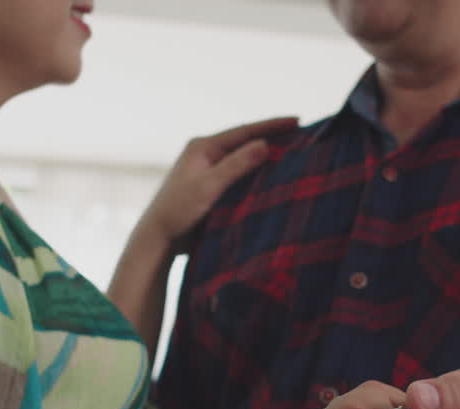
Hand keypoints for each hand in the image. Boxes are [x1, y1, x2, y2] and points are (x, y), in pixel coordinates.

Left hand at [136, 116, 298, 253]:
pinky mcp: (209, 186)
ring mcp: (206, 169)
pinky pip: (237, 173)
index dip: (272, 126)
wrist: (158, 237)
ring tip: (292, 152)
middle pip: (244, 141)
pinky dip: (255, 172)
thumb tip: (264, 144)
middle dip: (272, 137)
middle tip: (301, 134)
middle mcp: (204, 153)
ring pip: (242, 158)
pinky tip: (270, 177)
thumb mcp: (209, 186)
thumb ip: (236, 165)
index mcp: (202, 146)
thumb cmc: (178, 211)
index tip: (297, 120)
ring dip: (264, 155)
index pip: (244, 131)